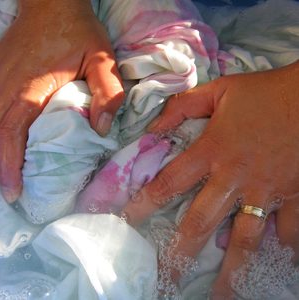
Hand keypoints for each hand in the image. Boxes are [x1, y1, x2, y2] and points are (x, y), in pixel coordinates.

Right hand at [0, 0, 123, 201]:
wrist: (52, 6)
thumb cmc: (78, 33)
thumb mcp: (102, 60)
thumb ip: (107, 93)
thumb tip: (101, 128)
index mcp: (32, 88)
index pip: (12, 133)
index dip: (9, 165)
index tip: (13, 191)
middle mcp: (7, 86)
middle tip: (11, 193)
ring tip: (7, 177)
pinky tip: (3, 146)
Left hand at [122, 61, 298, 297]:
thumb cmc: (264, 92)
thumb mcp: (218, 91)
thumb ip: (183, 107)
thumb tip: (153, 128)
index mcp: (213, 151)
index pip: (169, 182)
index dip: (144, 203)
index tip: (127, 222)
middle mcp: (235, 178)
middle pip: (201, 222)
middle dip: (182, 253)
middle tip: (169, 279)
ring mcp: (267, 191)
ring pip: (246, 239)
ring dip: (234, 269)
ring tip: (222, 296)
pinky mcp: (295, 195)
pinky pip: (288, 231)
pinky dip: (284, 250)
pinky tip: (277, 268)